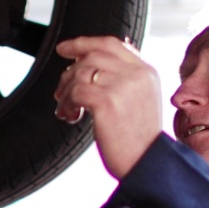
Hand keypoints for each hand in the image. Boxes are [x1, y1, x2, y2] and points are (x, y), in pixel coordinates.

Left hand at [53, 36, 162, 179]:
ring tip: (65, 108)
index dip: (83, 43)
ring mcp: (123, 86)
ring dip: (65, 91)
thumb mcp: (139, 100)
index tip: (64, 48)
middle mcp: (136, 74)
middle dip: (69, 72)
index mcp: (146, 71)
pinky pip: (76, 91)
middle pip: (92, 56)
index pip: (111, 44)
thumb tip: (86, 66)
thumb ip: (122, 80)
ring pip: (80, 73)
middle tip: (60, 92)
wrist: (147, 164)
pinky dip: (66, 103)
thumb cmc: (139, 139)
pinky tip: (69, 115)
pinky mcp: (107, 101)